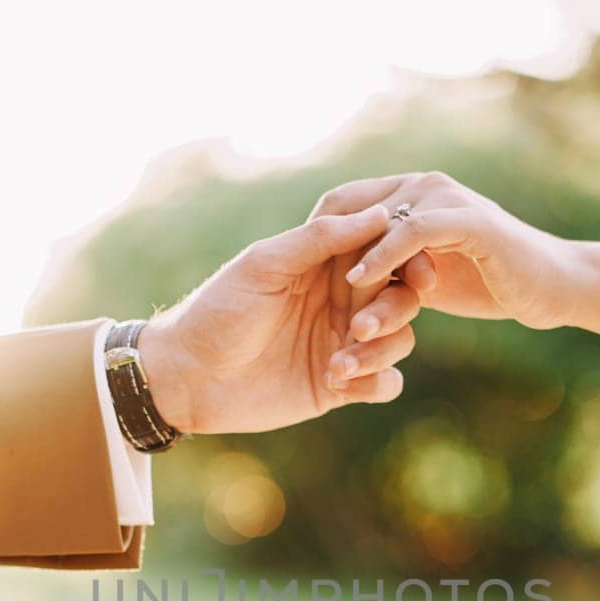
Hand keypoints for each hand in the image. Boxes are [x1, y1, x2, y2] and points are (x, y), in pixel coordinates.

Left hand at [138, 206, 420, 434]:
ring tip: (338, 366)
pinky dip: (376, 383)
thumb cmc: (219, 309)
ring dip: (379, 352)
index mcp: (327, 265)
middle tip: (357, 327)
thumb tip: (381, 214)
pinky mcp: (339, 386)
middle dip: (391, 311)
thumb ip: (320, 239)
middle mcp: (342, 302)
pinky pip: (385, 384)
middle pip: (402, 298)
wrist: (190, 375)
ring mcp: (343, 343)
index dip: (405, 259)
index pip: (384, 254)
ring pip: (399, 341)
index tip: (410, 269)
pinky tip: (338, 382)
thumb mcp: (265, 264)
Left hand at [312, 174, 583, 347]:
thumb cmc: (492, 282)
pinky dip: (383, 253)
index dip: (315, 240)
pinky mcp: (467, 219)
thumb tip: (340, 284)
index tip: (296, 285)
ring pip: (376, 223)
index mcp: (406, 195)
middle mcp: (421, 187)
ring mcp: (444, 198)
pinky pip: (413, 230)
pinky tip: (360, 281)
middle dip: (323, 253)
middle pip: (349, 209)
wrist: (552, 289)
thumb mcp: (424, 277)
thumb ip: (386, 269)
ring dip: (350, 263)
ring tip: (330, 304)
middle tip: (300, 295)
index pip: (341, 204)